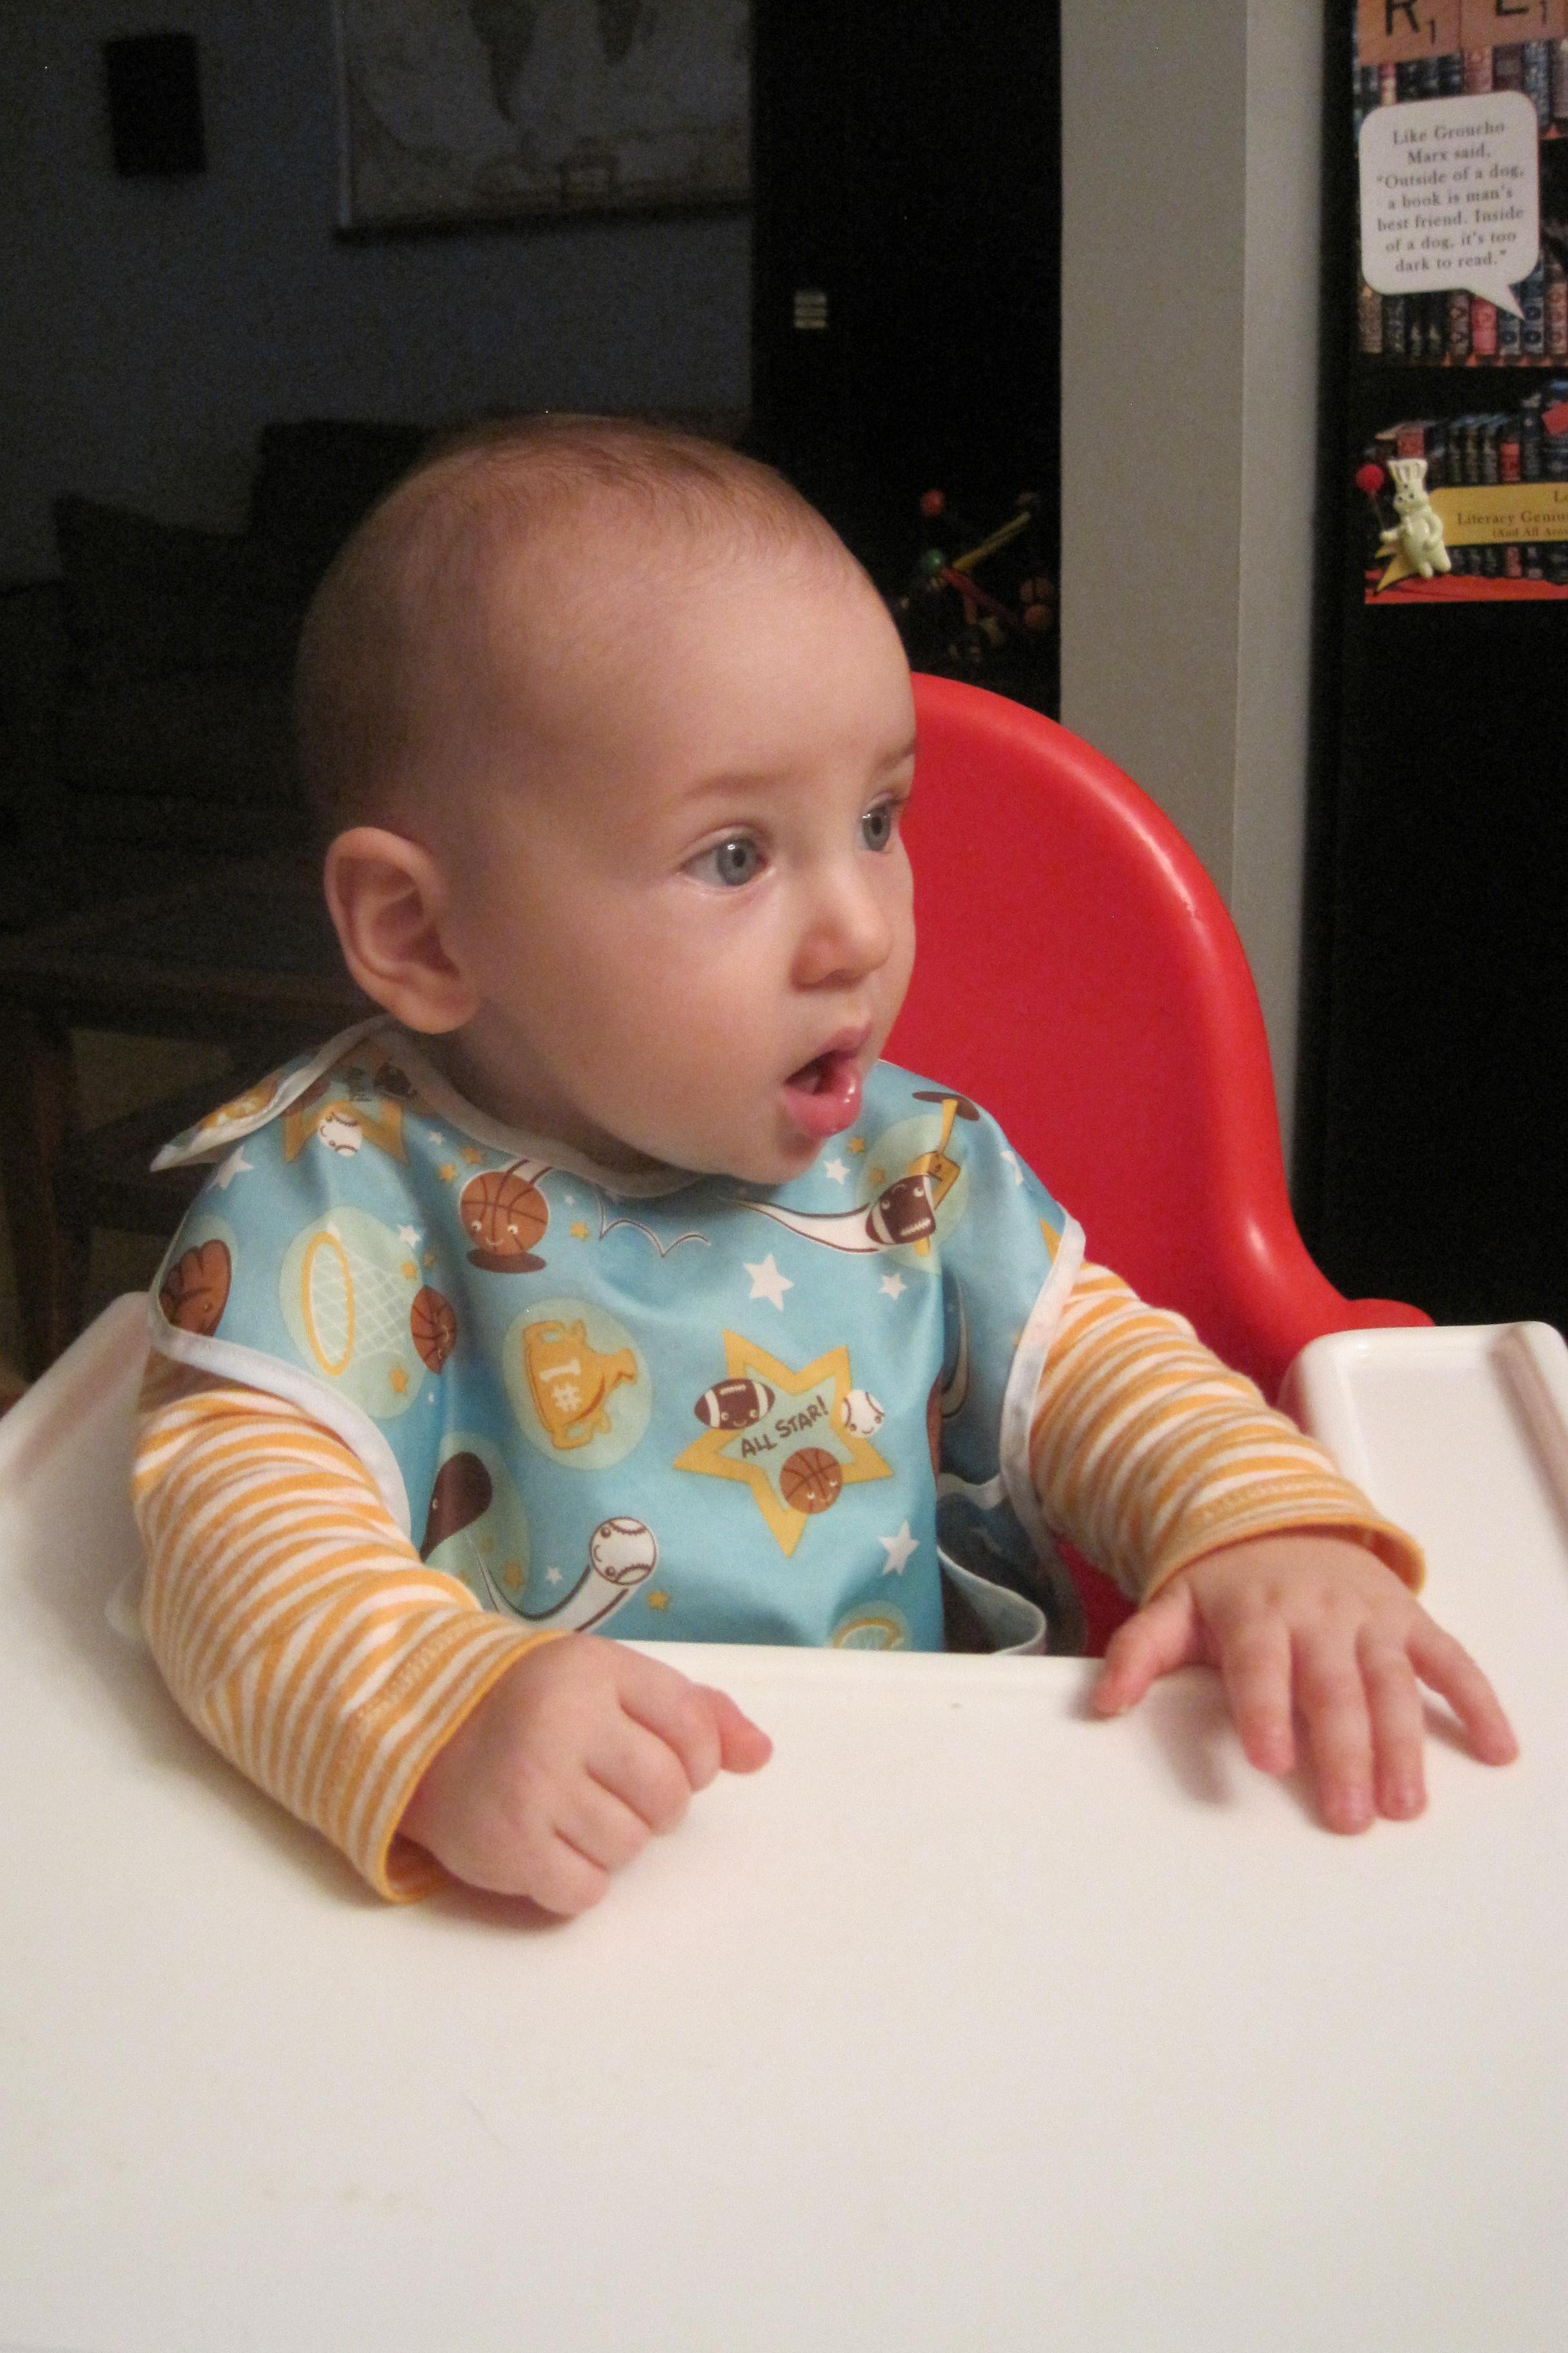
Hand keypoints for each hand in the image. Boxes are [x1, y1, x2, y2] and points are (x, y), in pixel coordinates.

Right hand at [398, 1634, 771, 1909]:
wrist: (422, 1735)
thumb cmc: (535, 1708)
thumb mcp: (610, 1684)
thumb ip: (694, 1712)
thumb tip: (762, 1755)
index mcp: (594, 1670)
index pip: (694, 1727)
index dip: (699, 1757)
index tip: (671, 1758)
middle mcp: (563, 1722)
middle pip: (669, 1796)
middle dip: (657, 1805)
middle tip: (615, 1789)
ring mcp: (532, 1786)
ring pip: (630, 1847)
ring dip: (615, 1842)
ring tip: (575, 1813)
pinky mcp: (507, 1847)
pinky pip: (585, 1892)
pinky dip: (577, 1881)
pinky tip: (549, 1846)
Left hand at [1092, 1533, 1516, 1831]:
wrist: (1282, 1519)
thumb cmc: (1226, 1586)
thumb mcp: (1173, 1606)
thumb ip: (1138, 1653)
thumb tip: (1103, 1702)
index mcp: (1255, 1611)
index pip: (1260, 1663)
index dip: (1265, 1709)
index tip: (1271, 1759)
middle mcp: (1317, 1613)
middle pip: (1333, 1686)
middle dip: (1344, 1751)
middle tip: (1352, 1815)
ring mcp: (1368, 1617)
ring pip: (1391, 1681)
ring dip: (1404, 1743)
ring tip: (1407, 1804)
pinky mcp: (1408, 1621)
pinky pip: (1448, 1660)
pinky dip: (1477, 1701)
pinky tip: (1496, 1748)